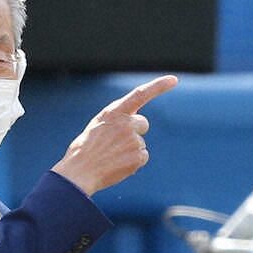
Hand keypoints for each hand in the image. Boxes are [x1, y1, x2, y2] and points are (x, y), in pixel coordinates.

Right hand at [52, 75, 177, 195]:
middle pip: (142, 123)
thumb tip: (136, 121)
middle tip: (115, 143)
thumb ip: (117, 120)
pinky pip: (142, 157)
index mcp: (113, 113)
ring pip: (140, 143)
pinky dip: (132, 162)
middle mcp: (126, 123)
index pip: (140, 94)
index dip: (158, 86)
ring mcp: (133, 140)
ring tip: (110, 157)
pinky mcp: (138, 157)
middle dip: (134, 131)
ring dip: (130, 150)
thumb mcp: (97, 126)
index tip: (173, 80)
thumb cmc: (84, 150)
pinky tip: (117, 165)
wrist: (79, 173)